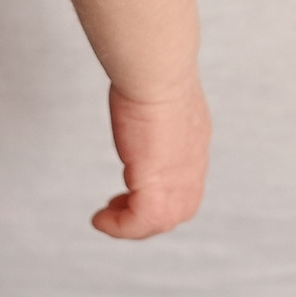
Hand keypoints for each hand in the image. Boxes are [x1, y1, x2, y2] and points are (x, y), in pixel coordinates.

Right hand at [93, 81, 212, 239]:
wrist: (158, 71)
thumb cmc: (153, 69)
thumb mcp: (158, 93)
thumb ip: (154, 106)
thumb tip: (138, 97)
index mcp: (194, 140)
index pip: (187, 181)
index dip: (165, 192)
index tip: (135, 188)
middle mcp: (192, 164)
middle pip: (181, 208)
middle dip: (151, 216)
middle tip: (121, 211)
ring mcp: (179, 178)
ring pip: (163, 220)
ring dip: (134, 225)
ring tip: (108, 219)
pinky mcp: (158, 186)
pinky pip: (140, 222)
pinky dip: (120, 227)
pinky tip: (101, 220)